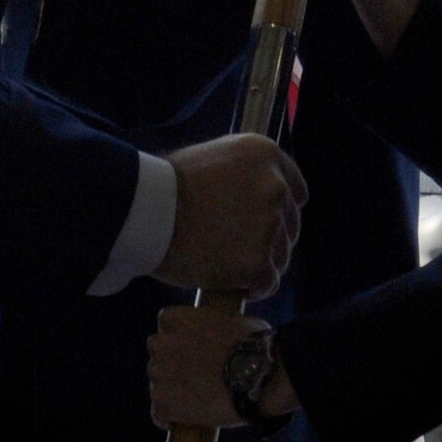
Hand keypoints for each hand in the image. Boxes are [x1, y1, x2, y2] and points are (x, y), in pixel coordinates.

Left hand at [148, 305, 299, 428]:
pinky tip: (180, 421)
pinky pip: (158, 413)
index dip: (180, 337)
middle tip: (195, 376)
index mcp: (175, 318)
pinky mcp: (163, 404)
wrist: (258, 377)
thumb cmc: (253, 345)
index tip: (192, 347)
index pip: (166, 324)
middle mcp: (161, 343)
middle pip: (158, 355)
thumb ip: (210, 324)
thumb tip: (216, 332)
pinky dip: (168, 418)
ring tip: (195, 400)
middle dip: (172, 364)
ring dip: (171, 391)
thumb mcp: (230, 319)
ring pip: (158, 384)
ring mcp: (160, 374)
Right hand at [152, 135, 306, 298]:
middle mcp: (274, 187)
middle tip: (235, 247)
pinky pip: (267, 282)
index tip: (260, 223)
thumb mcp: (216, 157)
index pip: (296, 192)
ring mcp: (268, 225)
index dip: (279, 211)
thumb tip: (258, 190)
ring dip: (259, 263)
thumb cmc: (168, 185)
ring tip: (226, 264)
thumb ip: (246, 172)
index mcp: (266, 154)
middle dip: (267, 239)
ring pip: (280, 256)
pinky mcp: (257, 262)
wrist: (146, 213)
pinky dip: (251, 287)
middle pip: (289, 226)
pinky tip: (230, 282)